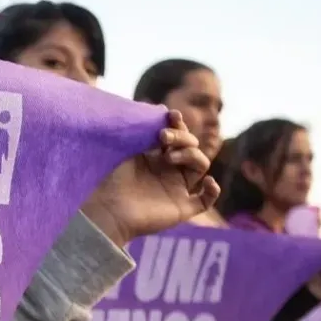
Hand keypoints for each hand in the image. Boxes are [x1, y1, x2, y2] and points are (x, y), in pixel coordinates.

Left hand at [81, 110, 219, 245]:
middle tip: (163, 137)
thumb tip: (163, 109)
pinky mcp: (182, 208)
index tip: (171, 115)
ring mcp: (177, 189)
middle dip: (182, 137)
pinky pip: (205, 200)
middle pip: (191, 147)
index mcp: (157, 157)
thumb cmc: (113, 181)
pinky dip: (212, 191)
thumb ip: (146, 134)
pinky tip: (208, 181)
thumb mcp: (130, 152)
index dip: (178, 125)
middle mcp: (170, 171)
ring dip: (190, 155)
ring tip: (169, 156)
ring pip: (200, 166)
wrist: (108, 211)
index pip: (177, 137)